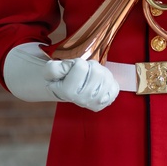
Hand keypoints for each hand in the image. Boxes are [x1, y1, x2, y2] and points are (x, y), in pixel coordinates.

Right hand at [3, 42, 117, 111]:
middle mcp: (83, 99)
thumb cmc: (62, 80)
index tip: (73, 69)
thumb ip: (53, 68)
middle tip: (85, 72)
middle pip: (96, 71)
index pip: (81, 66)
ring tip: (92, 77)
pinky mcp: (107, 102)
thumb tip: (66, 67)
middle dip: (91, 67)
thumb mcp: (51, 71)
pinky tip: (101, 83)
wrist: (70, 93)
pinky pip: (115, 86)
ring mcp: (96, 102)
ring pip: (106, 76)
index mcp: (68, 91)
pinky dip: (110, 81)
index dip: (78, 63)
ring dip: (101, 73)